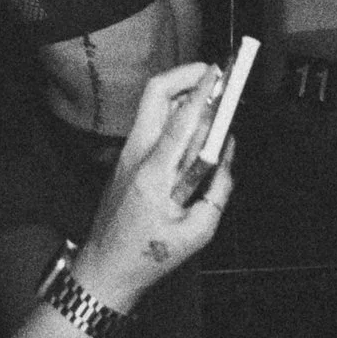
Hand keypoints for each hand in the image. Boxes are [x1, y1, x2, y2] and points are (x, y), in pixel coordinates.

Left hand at [71, 61, 234, 311]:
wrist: (107, 263)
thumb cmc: (150, 254)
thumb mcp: (198, 232)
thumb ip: (219, 190)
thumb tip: (229, 151)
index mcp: (154, 174)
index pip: (180, 120)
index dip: (201, 92)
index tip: (219, 74)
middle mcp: (136, 154)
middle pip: (155, 94)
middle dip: (185, 75)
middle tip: (213, 75)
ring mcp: (127, 152)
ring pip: (152, 105)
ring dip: (181, 93)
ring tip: (212, 96)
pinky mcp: (127, 156)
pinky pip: (152, 123)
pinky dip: (175, 114)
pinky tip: (196, 125)